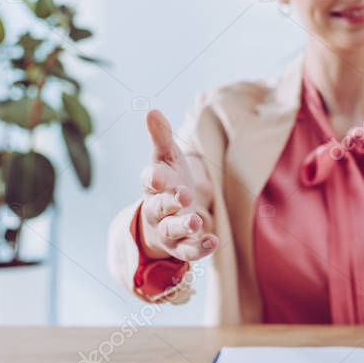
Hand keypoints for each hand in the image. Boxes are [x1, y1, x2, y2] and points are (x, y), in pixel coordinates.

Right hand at [138, 110, 217, 261]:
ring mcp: (168, 229)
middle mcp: (156, 208)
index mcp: (153, 185)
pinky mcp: (181, 246)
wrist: (166, 216)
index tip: (158, 176)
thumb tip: (151, 111)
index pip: (150, 180)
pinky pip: (188, 251)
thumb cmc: (168, 181)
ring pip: (172, 231)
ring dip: (183, 227)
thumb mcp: (165, 157)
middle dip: (170, 203)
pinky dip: (199, 248)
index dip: (154, 178)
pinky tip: (213, 241)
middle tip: (184, 195)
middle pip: (159, 208)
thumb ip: (160, 137)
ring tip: (196, 222)